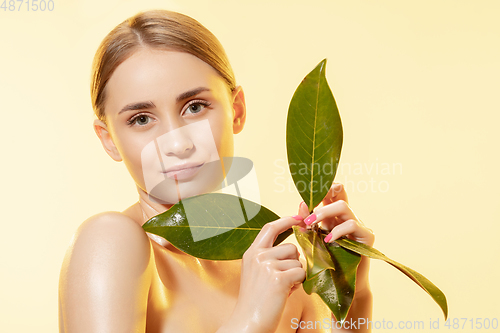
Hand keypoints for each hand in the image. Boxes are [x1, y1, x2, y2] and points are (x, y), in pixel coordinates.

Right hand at [229, 216, 304, 332]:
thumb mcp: (257, 273)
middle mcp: (258, 256)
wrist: (247, 323)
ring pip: (298, 262)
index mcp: (251, 253)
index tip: (299, 217)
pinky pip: (301, 274)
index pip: (270, 228)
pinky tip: (285, 293)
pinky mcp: (278, 278)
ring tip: (282, 288)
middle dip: (294, 262)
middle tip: (284, 280)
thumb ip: (271, 258)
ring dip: (296, 275)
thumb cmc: (256, 301)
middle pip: (291, 247)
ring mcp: (267, 266)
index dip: (286, 220)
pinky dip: (298, 284)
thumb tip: (295, 249)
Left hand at [296, 182, 373, 293]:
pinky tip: (328, 240)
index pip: (333, 193)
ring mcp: (359, 224)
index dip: (325, 187)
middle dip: (321, 198)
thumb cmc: (325, 261)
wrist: (341, 284)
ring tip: (311, 225)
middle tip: (306, 215)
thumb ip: (307, 223)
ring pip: (343, 206)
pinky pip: (352, 225)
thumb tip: (301, 205)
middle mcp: (348, 216)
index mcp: (335, 215)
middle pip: (339, 194)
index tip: (310, 191)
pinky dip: (338, 231)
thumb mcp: (313, 239)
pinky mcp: (367, 236)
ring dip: (324, 213)